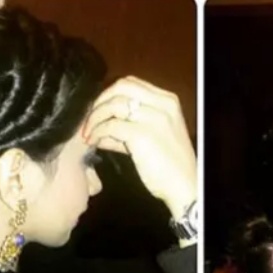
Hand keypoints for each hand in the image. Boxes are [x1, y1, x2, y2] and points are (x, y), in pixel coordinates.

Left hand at [83, 76, 196, 222]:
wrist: (185, 188)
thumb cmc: (171, 169)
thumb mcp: (155, 141)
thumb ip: (130, 131)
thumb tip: (103, 131)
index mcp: (168, 102)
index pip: (132, 84)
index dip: (110, 93)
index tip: (99, 109)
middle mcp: (162, 105)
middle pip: (121, 87)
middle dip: (100, 101)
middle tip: (89, 118)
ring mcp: (153, 118)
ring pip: (114, 104)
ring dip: (95, 117)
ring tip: (88, 133)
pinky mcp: (142, 135)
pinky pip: (111, 126)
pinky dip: (98, 132)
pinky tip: (93, 141)